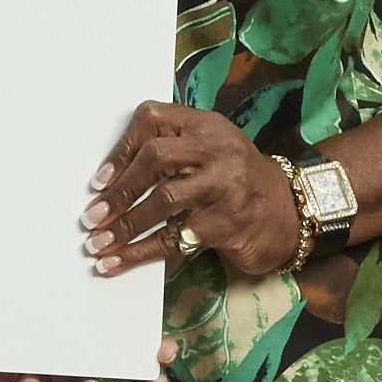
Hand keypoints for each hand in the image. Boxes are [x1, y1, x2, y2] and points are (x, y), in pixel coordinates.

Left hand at [87, 99, 301, 279]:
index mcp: (207, 126)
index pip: (153, 119)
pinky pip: (173, 238)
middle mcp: (216, 151)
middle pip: (156, 159)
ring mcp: (223, 188)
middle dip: (119, 190)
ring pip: (163, 202)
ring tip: (97, 243)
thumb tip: (111, 179)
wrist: (290, 214)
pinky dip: (140, 253)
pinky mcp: (225, 224)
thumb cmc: (239, 180)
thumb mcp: (213, 148)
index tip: (99, 180)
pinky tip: (117, 262)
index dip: (121, 149)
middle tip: (92, 216)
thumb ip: (173, 148)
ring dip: (124, 225)